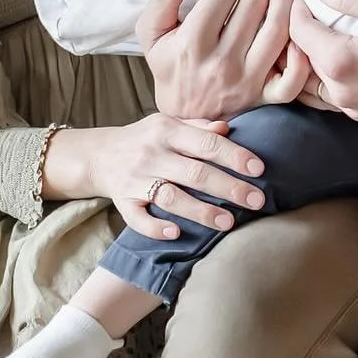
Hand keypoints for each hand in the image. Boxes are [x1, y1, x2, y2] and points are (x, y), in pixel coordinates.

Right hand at [41, 114, 266, 239]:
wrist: (97, 155)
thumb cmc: (144, 140)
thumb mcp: (168, 124)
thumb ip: (198, 128)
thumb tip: (228, 129)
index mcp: (167, 130)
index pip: (207, 143)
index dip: (235, 156)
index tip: (259, 169)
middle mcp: (152, 153)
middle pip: (195, 172)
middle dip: (229, 188)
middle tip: (257, 201)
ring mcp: (135, 179)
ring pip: (171, 197)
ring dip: (201, 211)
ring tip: (228, 222)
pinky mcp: (122, 201)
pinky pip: (137, 218)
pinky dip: (155, 227)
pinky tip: (176, 232)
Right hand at [137, 0, 305, 118]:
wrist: (182, 121)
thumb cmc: (170, 70)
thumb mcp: (152, 35)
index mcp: (191, 44)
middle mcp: (221, 63)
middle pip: (253, 8)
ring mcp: (246, 82)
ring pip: (277, 33)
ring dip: (284, 2)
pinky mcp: (263, 97)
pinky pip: (292, 78)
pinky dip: (300, 53)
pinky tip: (295, 30)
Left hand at [288, 0, 357, 121]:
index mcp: (341, 64)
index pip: (297, 32)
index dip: (296, 7)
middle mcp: (341, 93)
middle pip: (301, 58)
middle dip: (299, 31)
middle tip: (308, 8)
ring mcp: (352, 108)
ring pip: (312, 80)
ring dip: (309, 56)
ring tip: (318, 32)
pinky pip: (331, 94)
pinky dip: (325, 74)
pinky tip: (337, 55)